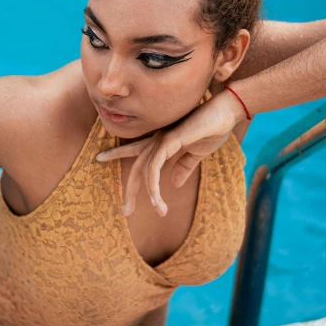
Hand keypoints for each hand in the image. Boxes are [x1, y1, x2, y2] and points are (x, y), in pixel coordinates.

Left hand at [96, 89, 242, 216]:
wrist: (226, 114)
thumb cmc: (212, 129)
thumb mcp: (197, 153)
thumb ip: (184, 167)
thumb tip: (175, 183)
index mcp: (162, 141)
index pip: (134, 150)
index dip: (117, 153)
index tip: (99, 158)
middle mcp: (157, 139)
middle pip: (136, 167)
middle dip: (130, 190)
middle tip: (126, 212)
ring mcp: (162, 139)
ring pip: (145, 171)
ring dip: (151, 194)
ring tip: (160, 211)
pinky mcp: (169, 140)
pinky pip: (155, 167)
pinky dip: (154, 185)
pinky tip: (158, 199)